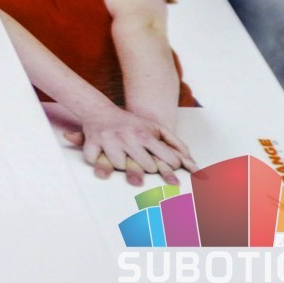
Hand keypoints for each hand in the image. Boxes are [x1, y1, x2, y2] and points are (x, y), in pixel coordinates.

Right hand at [62, 106, 195, 185]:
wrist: (99, 111)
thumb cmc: (131, 124)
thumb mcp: (154, 127)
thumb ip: (174, 142)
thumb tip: (191, 162)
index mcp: (145, 135)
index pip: (167, 160)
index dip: (171, 168)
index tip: (171, 171)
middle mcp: (128, 137)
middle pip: (146, 167)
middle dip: (147, 169)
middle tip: (145, 165)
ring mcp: (109, 140)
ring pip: (120, 166)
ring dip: (121, 167)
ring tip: (122, 161)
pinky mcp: (92, 143)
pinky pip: (94, 161)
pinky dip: (96, 163)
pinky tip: (101, 159)